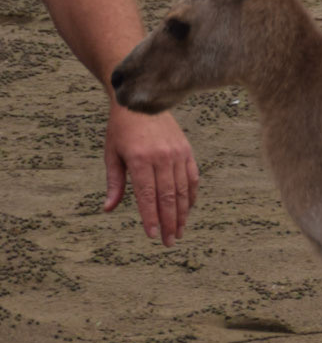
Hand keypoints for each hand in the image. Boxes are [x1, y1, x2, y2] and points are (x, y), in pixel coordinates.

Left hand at [104, 103, 198, 245]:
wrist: (141, 101)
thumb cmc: (121, 130)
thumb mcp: (112, 154)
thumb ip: (114, 183)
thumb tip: (108, 208)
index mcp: (140, 159)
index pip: (147, 196)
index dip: (151, 218)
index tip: (153, 236)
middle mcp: (161, 157)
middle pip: (168, 196)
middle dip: (170, 222)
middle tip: (170, 242)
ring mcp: (176, 153)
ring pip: (183, 189)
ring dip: (183, 213)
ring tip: (180, 231)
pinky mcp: (185, 150)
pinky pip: (192, 176)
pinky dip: (191, 194)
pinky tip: (189, 209)